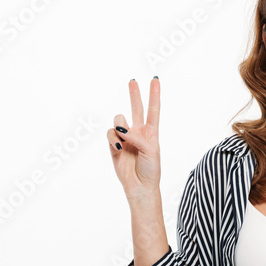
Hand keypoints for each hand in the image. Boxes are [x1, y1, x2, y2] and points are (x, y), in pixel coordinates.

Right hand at [108, 78, 161, 197]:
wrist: (140, 186)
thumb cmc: (151, 169)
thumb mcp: (151, 150)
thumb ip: (137, 137)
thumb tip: (120, 129)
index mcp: (151, 132)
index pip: (153, 109)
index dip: (154, 94)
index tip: (155, 79)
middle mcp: (138, 132)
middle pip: (136, 108)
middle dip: (134, 94)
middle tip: (132, 81)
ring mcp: (125, 138)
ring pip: (118, 120)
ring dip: (120, 127)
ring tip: (124, 141)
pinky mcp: (113, 145)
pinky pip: (110, 134)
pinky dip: (113, 138)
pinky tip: (118, 147)